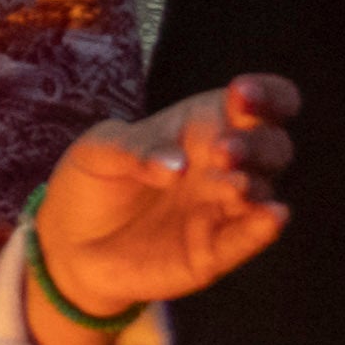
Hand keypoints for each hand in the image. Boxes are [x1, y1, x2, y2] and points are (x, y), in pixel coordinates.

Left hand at [24, 78, 298, 319]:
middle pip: (273, 146)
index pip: (259, 103)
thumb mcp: (99, 151)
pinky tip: (272, 216)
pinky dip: (264, 227)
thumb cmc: (95, 181)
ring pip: (264, 190)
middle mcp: (226, 165)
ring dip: (256, 184)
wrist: (71, 245)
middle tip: (223, 151)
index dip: (266, 95)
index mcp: (205, 124)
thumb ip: (135, 148)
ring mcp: (225, 208)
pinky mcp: (217, 250)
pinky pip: (250, 238)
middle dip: (257, 144)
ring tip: (234, 184)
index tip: (243, 94)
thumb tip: (176, 164)